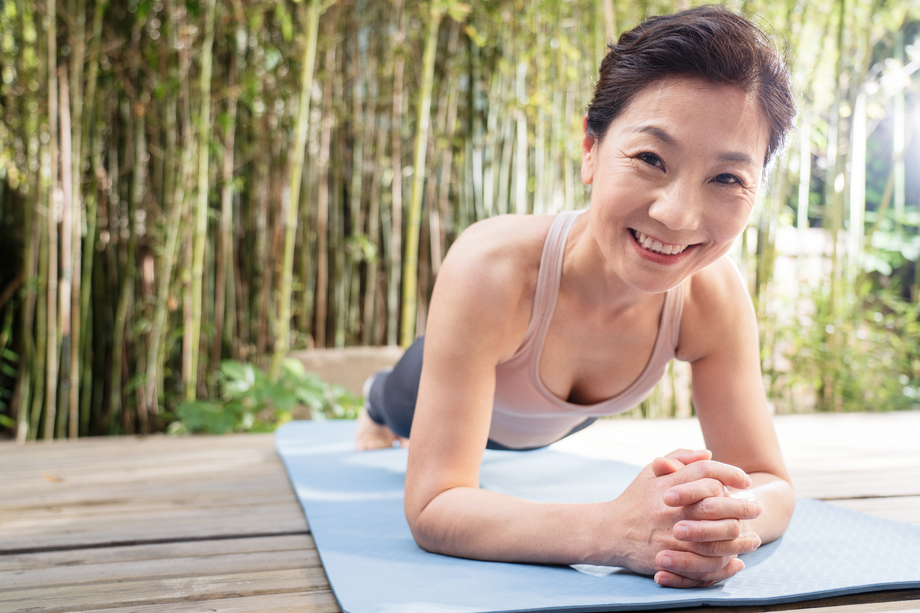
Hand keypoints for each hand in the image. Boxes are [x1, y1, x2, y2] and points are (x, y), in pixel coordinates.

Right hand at [606, 449, 761, 587]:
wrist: (608, 530)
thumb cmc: (634, 499)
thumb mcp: (650, 472)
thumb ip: (678, 458)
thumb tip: (708, 454)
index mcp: (668, 484)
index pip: (706, 472)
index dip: (730, 473)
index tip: (746, 481)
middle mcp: (670, 508)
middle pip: (717, 504)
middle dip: (742, 506)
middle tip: (757, 509)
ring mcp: (669, 534)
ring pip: (715, 537)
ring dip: (739, 538)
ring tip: (753, 538)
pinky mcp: (668, 557)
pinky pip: (703, 562)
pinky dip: (724, 562)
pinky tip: (735, 559)